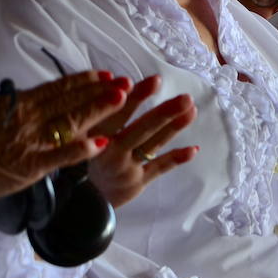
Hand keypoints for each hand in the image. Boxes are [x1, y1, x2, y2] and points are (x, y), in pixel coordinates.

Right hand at [0, 71, 132, 201]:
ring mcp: (31, 141)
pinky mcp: (30, 165)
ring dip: (98, 109)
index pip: (58, 88)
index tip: (105, 76)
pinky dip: (82, 148)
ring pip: (71, 121)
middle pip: (71, 101)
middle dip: (101, 91)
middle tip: (126, 83)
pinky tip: (101, 142)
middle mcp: (28, 117)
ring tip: (122, 100)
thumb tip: (30, 97)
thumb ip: (13, 105)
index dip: (84, 81)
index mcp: (18, 103)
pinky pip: (60, 155)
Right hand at [87, 76, 198, 207]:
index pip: (117, 114)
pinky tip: (194, 149)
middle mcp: (111, 153)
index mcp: (95, 136)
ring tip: (192, 110)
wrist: (83, 196)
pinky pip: (159, 168)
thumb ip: (101, 111)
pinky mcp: (138, 182)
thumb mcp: (85, 132)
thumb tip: (122, 82)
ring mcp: (126, 169)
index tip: (155, 81)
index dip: (136, 97)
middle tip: (185, 98)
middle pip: (140, 129)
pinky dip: (176, 158)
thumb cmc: (89, 153)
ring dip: (173, 128)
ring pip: (152, 145)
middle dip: (164, 113)